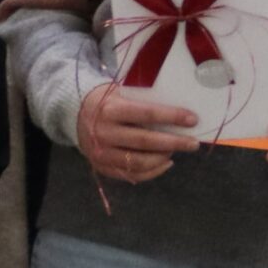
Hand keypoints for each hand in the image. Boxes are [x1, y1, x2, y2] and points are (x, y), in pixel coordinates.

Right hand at [77, 80, 199, 184]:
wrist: (74, 113)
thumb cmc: (105, 99)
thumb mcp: (120, 92)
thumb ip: (142, 103)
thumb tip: (178, 114)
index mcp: (110, 109)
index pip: (147, 114)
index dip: (172, 117)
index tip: (192, 119)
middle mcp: (104, 133)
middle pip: (145, 141)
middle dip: (174, 142)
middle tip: (193, 143)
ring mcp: (101, 153)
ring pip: (139, 162)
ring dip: (163, 158)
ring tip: (177, 150)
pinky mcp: (101, 167)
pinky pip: (131, 175)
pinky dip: (152, 172)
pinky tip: (165, 163)